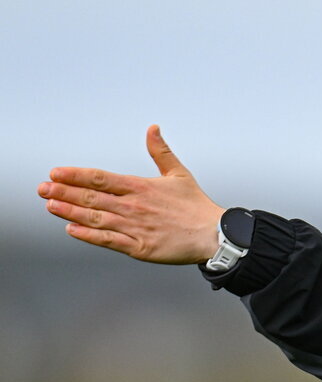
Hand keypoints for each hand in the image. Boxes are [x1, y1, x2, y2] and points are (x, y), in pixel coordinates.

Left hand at [38, 125, 225, 264]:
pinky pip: (108, 240)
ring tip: (50, 205)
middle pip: (91, 197)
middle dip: (64, 192)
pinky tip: (72, 229)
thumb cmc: (197, 207)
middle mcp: (134, 206)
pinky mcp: (139, 247)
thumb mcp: (179, 174)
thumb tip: (153, 128)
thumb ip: (160, 151)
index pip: (100, 178)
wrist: (213, 235)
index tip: (56, 173)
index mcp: (141, 187)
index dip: (75, 175)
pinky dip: (88, 235)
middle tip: (42, 188)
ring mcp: (135, 227)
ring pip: (95, 218)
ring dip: (70, 211)